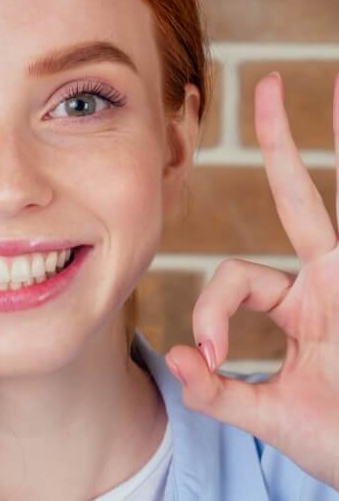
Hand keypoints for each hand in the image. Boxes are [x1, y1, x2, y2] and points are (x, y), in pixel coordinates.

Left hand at [165, 70, 338, 489]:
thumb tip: (178, 360)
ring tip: (330, 84)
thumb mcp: (272, 416)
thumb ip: (221, 392)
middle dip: (282, 142)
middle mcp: (331, 279)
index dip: (211, 309)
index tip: (208, 356)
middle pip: (302, 197)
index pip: (238, 275)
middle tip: (268, 84)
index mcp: (300, 302)